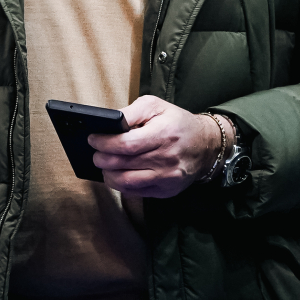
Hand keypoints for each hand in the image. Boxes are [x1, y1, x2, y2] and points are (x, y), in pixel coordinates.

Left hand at [88, 95, 223, 197]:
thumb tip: (109, 122)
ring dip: (108, 175)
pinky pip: (136, 192)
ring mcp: (167, 178)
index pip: (125, 144)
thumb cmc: (176, 123)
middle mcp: (166, 158)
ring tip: (104, 166)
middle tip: (96, 154)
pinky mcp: (166, 191)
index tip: (93, 140)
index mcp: (163, 134)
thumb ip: (131, 112)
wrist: (205, 145)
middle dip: (102, 159)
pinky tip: (119, 174)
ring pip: (126, 183)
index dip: (104, 143)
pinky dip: (122, 185)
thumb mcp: (156, 106)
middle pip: (122, 164)